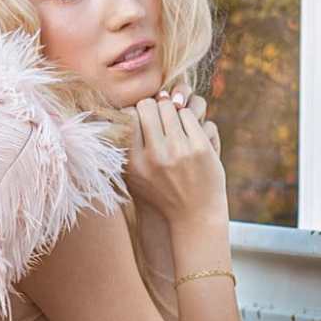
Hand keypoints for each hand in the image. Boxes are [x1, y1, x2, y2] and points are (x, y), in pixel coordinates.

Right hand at [120, 84, 225, 230]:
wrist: (193, 215)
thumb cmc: (159, 192)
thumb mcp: (133, 176)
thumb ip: (122, 146)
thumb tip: (120, 109)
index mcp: (134, 162)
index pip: (129, 115)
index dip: (135, 111)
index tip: (141, 117)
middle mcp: (155, 156)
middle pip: (149, 106)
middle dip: (154, 106)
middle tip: (158, 115)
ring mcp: (179, 150)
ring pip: (170, 107)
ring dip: (171, 111)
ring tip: (172, 123)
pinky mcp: (200, 148)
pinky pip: (189, 115)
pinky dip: (187, 118)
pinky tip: (186, 130)